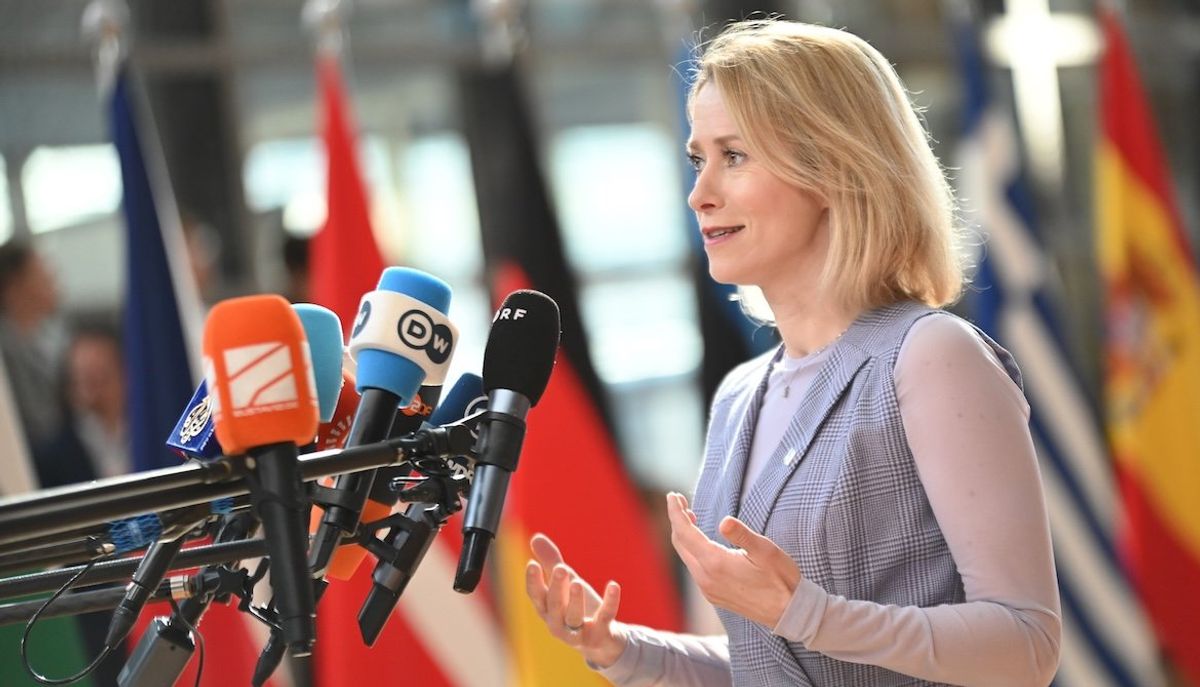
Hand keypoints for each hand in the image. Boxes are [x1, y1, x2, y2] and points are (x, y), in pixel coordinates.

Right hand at [525, 533, 627, 667]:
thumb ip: (550, 561)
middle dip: (557, 587)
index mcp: (547, 610)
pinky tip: (614, 585)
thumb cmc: (577, 608)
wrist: (601, 641)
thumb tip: (535, 537)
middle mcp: (558, 624)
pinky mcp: (600, 634)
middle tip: (560, 568)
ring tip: (578, 582)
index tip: (532, 564)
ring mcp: (578, 632)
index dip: (533, 581)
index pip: (536, 596)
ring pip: (574, 617)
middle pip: (555, 606)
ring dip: (576, 600)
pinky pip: (605, 617)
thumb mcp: (565, 583)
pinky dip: (610, 602)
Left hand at [666, 492, 801, 627]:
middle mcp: (705, 578)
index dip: (675, 512)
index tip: (672, 495)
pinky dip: (692, 550)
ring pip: (686, 556)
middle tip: (680, 500)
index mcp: (715, 564)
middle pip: (680, 544)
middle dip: (677, 520)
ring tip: (690, 517)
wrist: (789, 612)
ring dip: (684, 535)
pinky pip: (694, 568)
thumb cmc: (781, 579)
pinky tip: (702, 542)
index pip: (685, 533)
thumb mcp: (766, 551)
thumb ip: (742, 534)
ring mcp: (708, 589)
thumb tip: (724, 521)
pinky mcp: (713, 595)